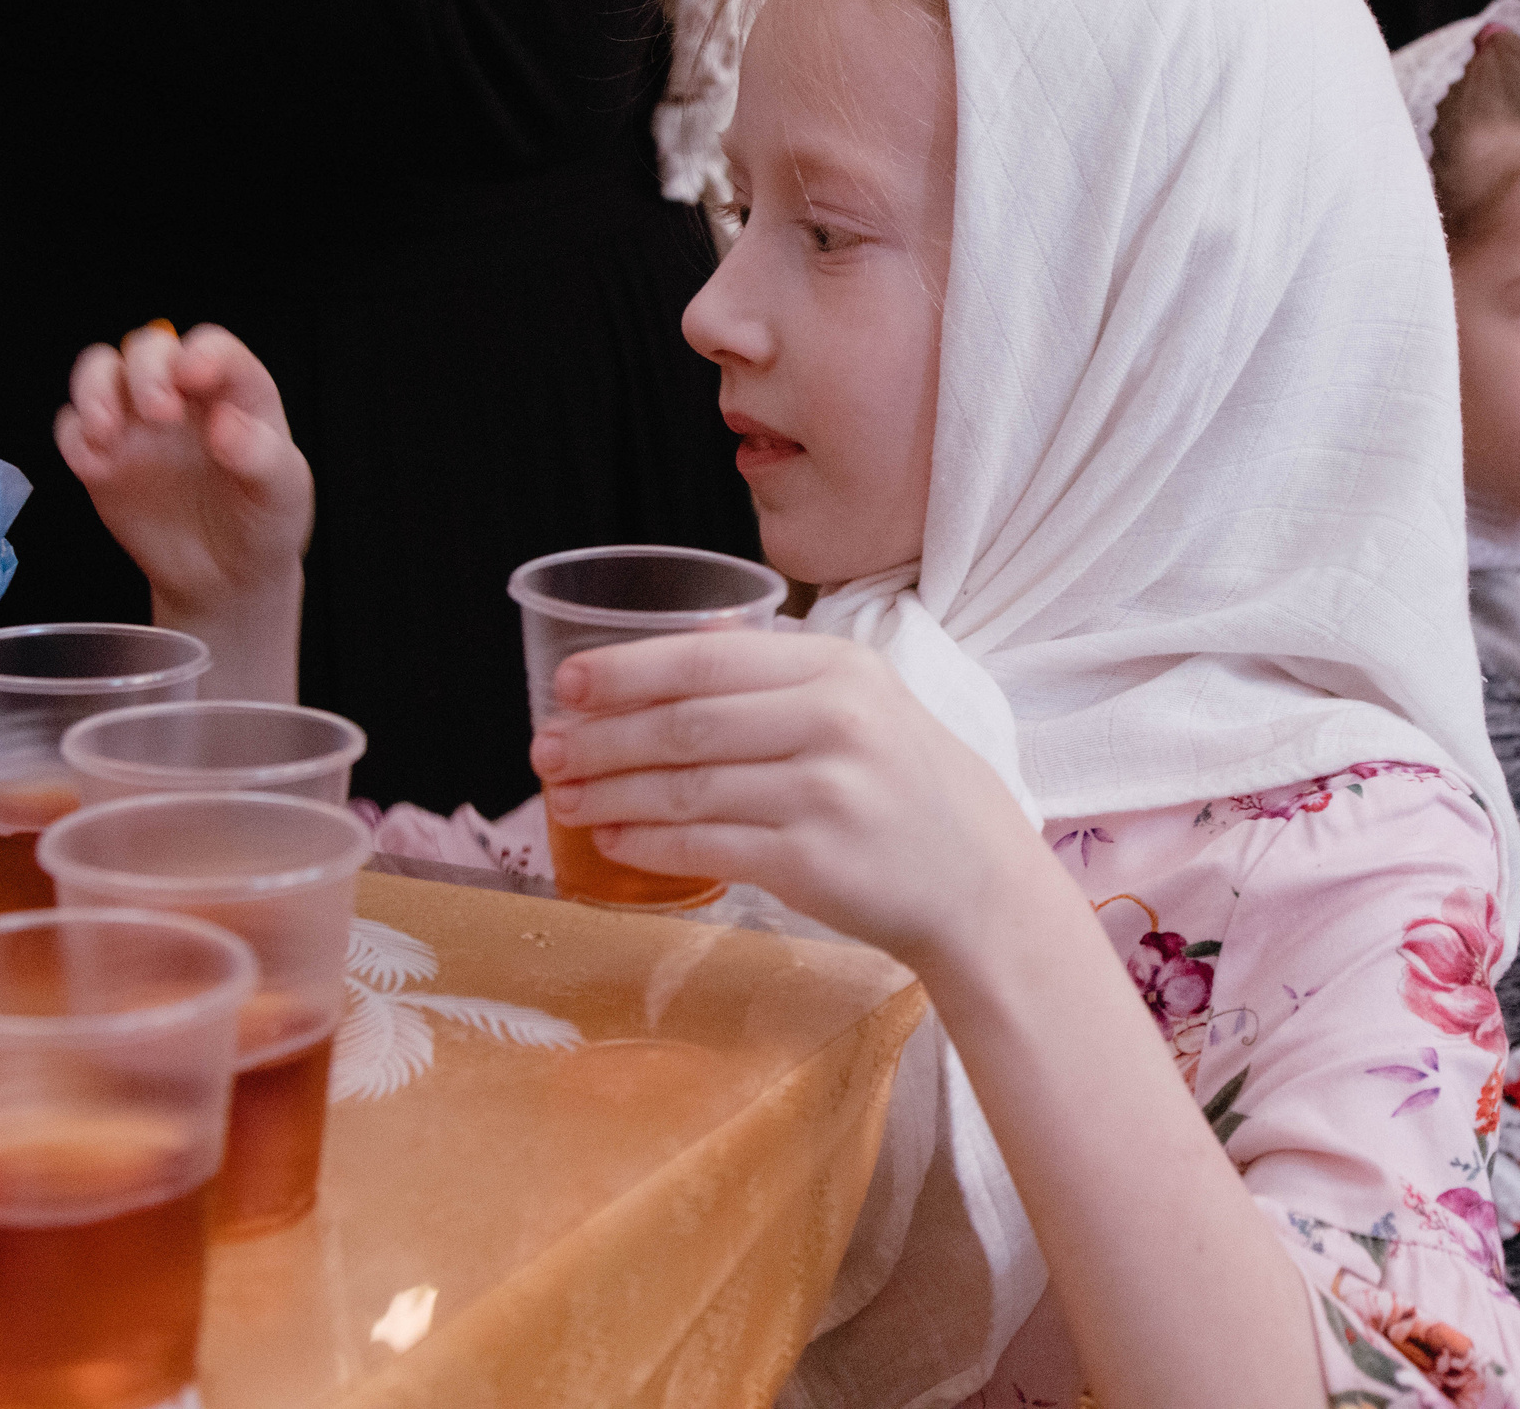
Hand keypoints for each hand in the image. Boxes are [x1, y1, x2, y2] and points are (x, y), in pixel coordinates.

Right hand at [54, 323, 311, 618]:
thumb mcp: (282, 493)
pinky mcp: (103, 457)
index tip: (194, 375)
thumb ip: (262, 456)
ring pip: (100, 373)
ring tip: (106, 429)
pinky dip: (74, 436)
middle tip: (158, 412)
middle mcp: (183, 396)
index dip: (202, 353)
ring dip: (93, 389)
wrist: (227, 576)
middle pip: (149, 348)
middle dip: (146, 370)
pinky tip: (95, 465)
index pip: (214, 348)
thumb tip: (225, 424)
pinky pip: (72, 429)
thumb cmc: (264, 522)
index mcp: (236, 392)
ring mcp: (138, 423)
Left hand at [529, 632, 1037, 966]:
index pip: (707, 656)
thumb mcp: (861, 700)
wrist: (974, 877)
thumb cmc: (904, 785)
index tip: (567, 684)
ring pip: (686, 786)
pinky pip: (705, 846)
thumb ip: (777, 672)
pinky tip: (613, 839)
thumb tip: (674, 642)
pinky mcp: (812, 860)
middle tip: (546, 749)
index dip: (626, 670)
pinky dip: (647, 843)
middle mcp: (834, 721)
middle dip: (601, 736)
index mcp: (837, 667)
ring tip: (565, 797)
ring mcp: (825, 792)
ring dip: (611, 792)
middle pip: (685, 722)